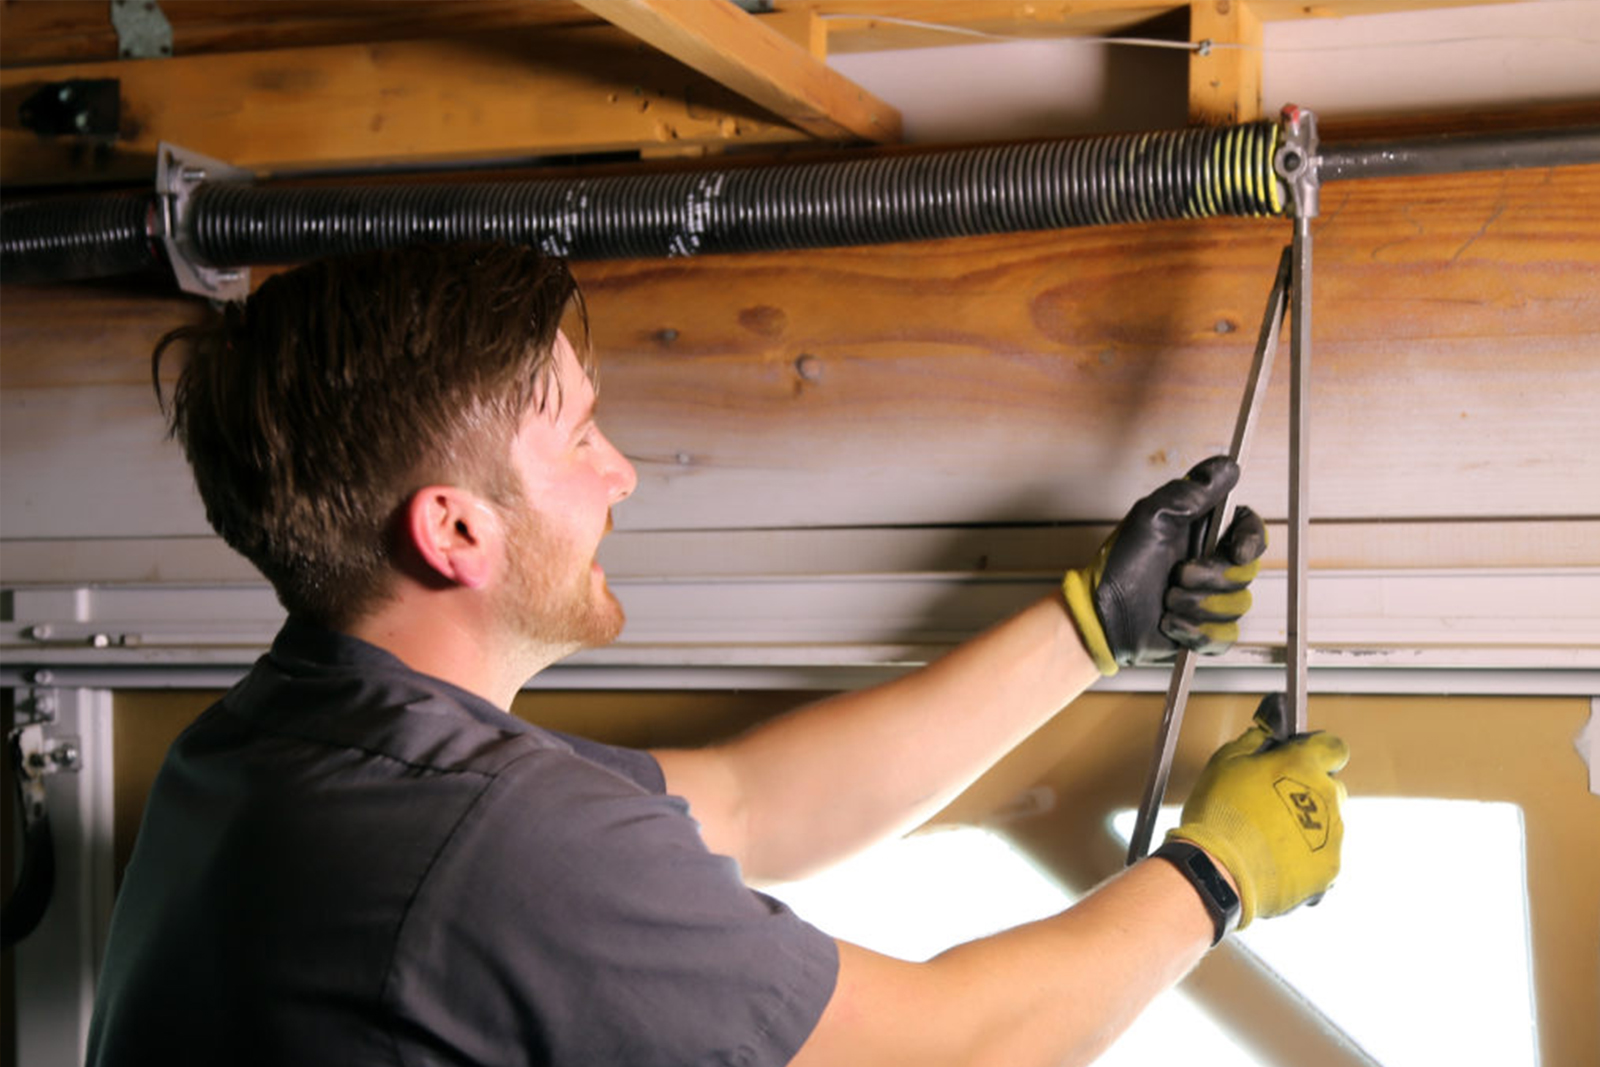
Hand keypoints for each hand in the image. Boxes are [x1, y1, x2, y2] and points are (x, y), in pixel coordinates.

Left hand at [1062, 456, 1266, 675]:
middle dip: (1213, 577)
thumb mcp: (1150, 518)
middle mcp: (1214, 562)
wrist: (1103, 613)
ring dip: (1198, 605)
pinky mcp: (1207, 630)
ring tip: (1167, 600)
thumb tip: (1228, 466)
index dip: (1252, 540)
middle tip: (1178, 575)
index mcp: (1205, 532)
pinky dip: (1197, 632)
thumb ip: (1189, 493)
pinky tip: (1170, 624)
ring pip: (1238, 605)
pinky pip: (1226, 637)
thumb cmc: (1121, 562)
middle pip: (1248, 570)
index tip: (1238, 551)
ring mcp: (1213, 597)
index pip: (1251, 530)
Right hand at [1167, 694, 1349, 927]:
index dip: (1318, 752)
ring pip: (1328, 823)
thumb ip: (1255, 742)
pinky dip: (1304, 857)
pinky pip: (1323, 856)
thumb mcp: (1225, 762)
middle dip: (1308, 792)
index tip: (1303, 760)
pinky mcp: (1329, 868)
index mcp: (1304, 766)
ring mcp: (1332, 835)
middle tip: (1273, 803)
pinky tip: (1274, 858)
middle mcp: (1326, 797)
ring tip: (1267, 837)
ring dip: (1305, 826)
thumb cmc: (1219, 815)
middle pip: (1330, 787)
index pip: (1333, 747)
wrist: (1219, 871)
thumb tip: (1268, 730)